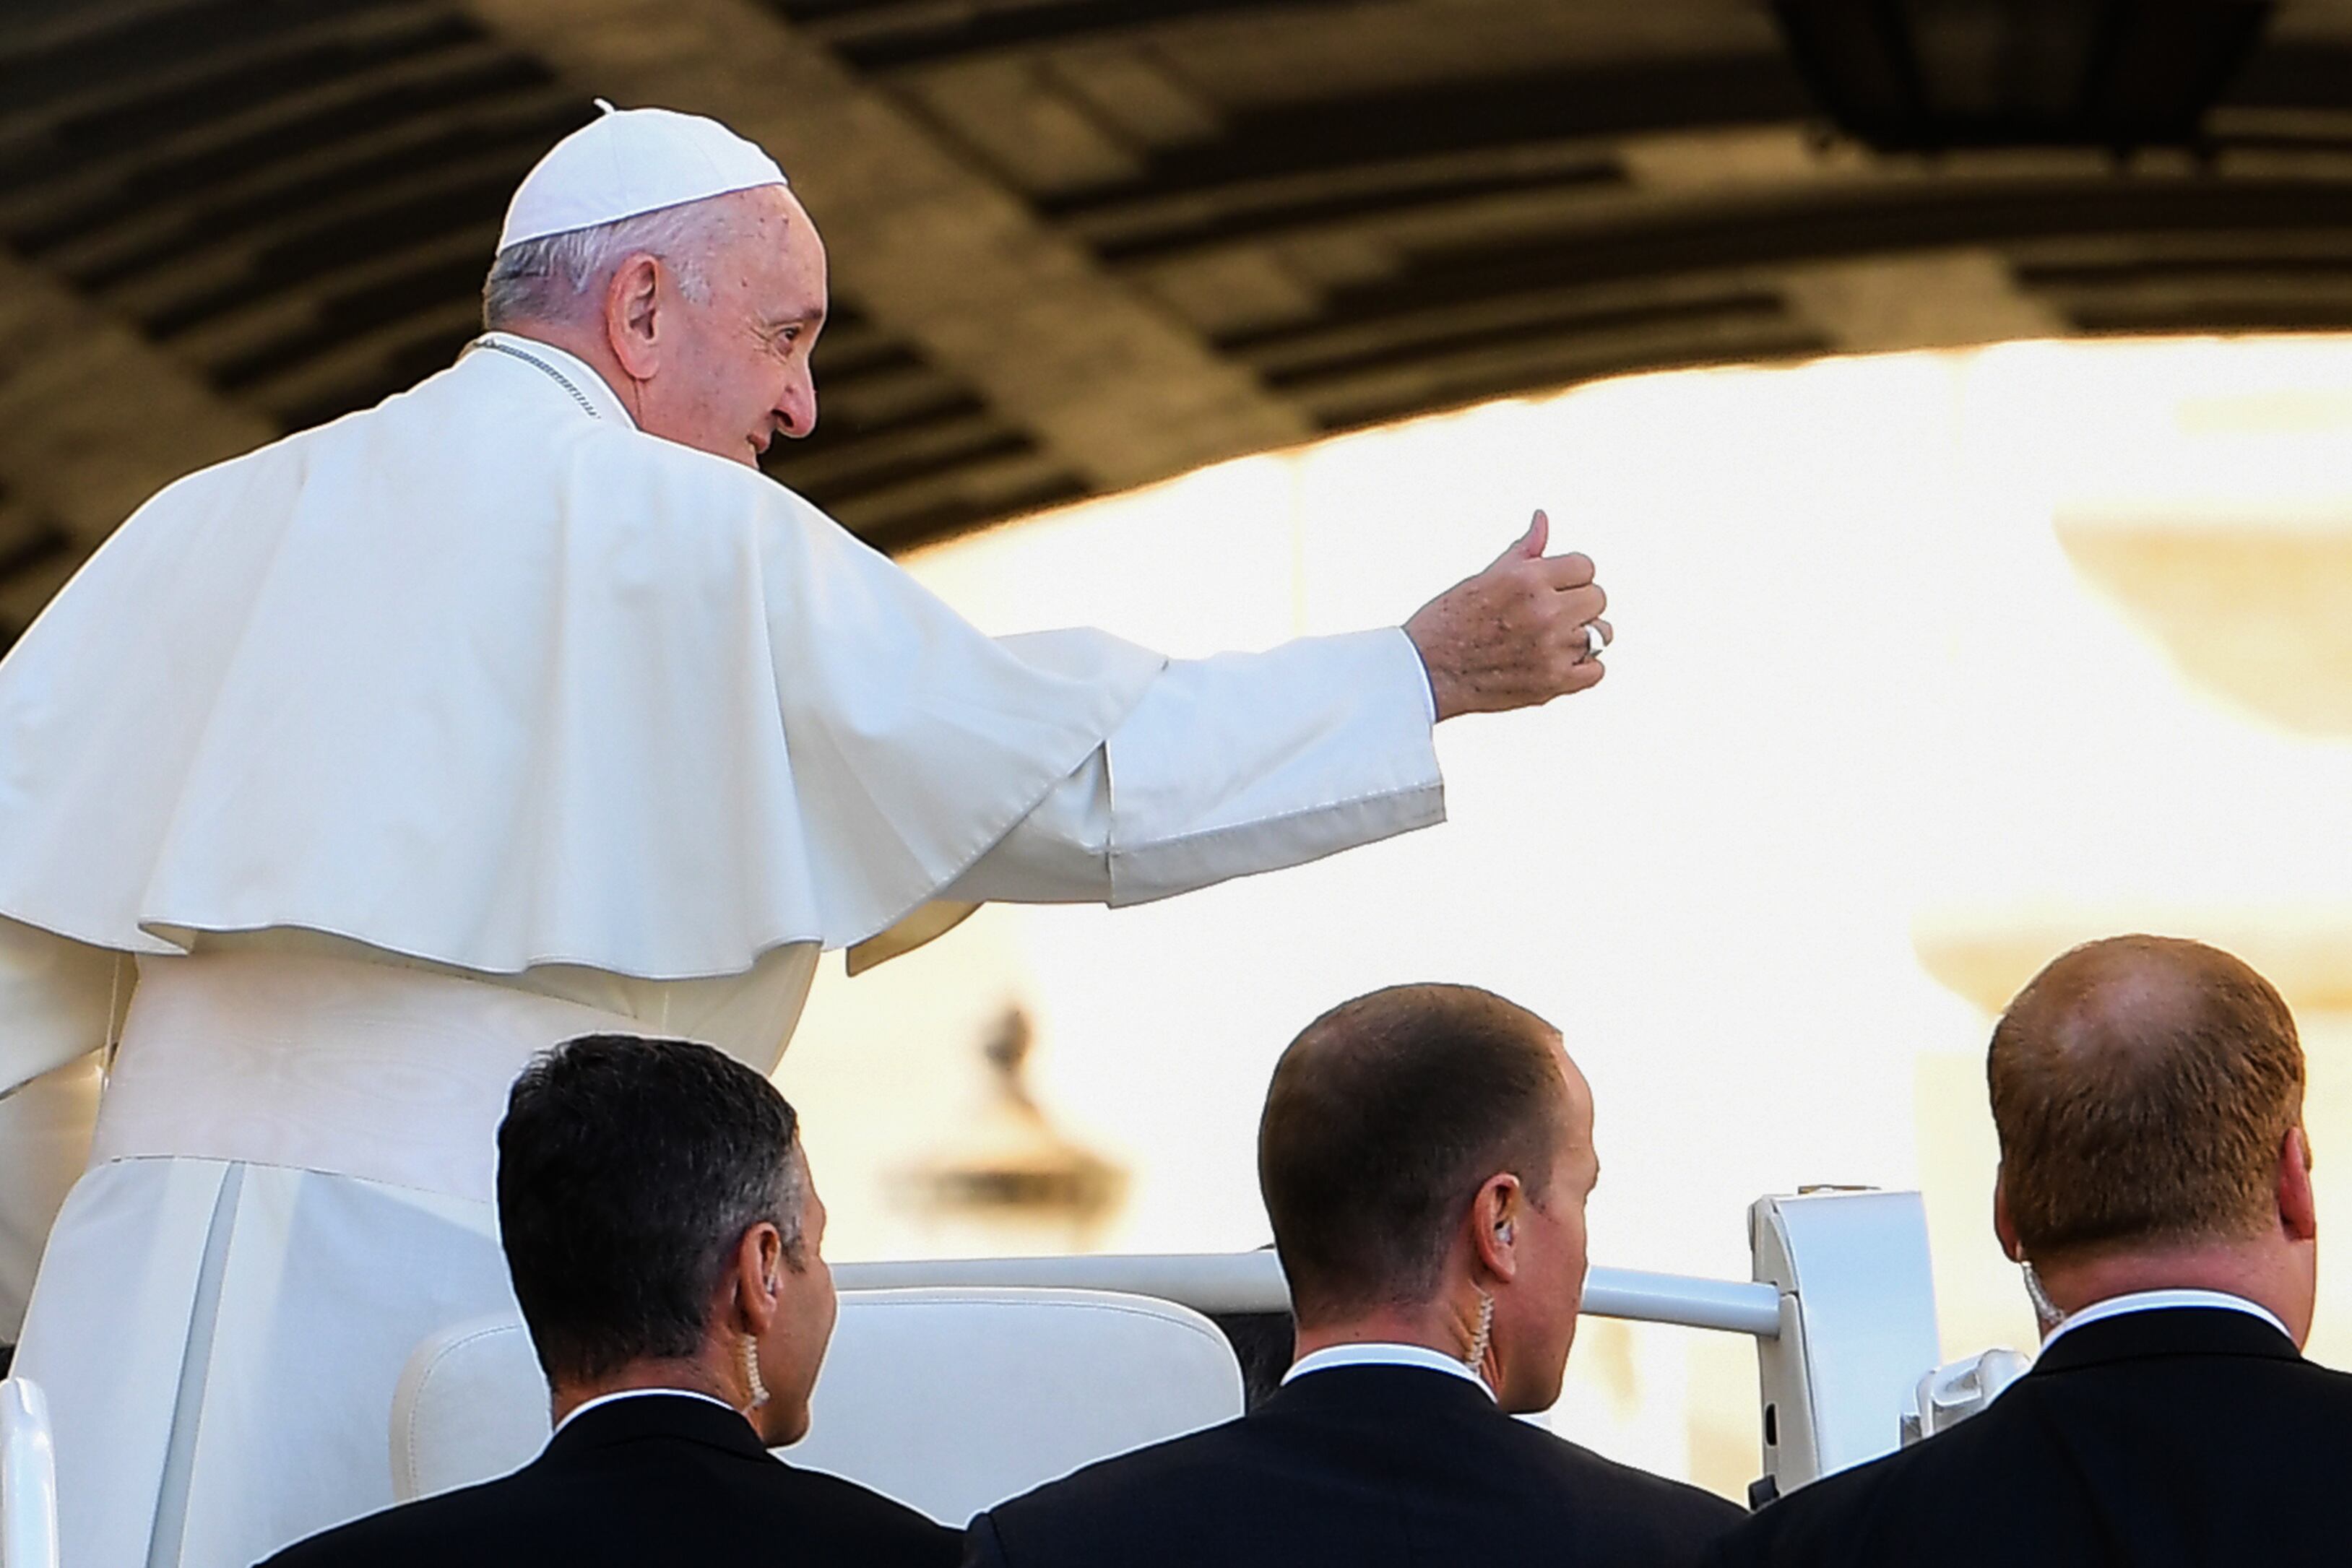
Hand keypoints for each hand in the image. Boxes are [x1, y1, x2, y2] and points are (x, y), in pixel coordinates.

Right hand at [1402, 510, 1609, 720]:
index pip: (1585, 566)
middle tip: (1551, 615)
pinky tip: (1558, 662)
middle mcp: (1544, 611)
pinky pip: (1596, 671)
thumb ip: (1523, 552)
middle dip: (1578, 604)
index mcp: (1527, 579)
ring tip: (1553, 641)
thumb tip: (1542, 519)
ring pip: (1602, 633)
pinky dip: (1583, 668)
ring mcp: (1552, 649)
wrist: (1425, 672)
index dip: (1570, 576)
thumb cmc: (1449, 622)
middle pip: (1597, 598)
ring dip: (1584, 636)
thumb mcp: (1484, 577)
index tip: (1553, 588)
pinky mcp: (1553, 682)